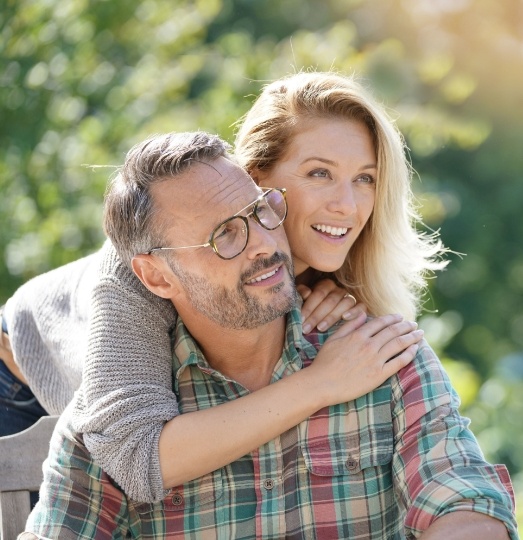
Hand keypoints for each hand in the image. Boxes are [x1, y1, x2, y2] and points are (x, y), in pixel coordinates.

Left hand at [298, 279, 365, 333]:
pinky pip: (361, 307)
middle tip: (306, 329)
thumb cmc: (314, 308)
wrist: (328, 313)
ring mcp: (350, 297)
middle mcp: (339, 290)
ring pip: (344, 304)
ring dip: (331, 317)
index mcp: (326, 284)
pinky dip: (354, 312)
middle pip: (330, 301)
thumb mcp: (305, 299)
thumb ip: (302, 293)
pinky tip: (345, 318)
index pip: (319, 294)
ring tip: (320, 328)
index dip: (309, 307)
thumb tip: (307, 293)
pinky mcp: (361, 306)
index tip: (301, 320)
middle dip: (316, 316)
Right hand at [309, 312, 423, 406]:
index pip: (380, 322)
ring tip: (419, 333)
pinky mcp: (379, 375)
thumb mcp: (333, 339)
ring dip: (411, 337)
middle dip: (406, 326)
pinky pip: (399, 362)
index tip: (400, 317)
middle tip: (414, 324)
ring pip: (399, 344)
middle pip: (393, 331)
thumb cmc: (324, 362)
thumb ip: (349, 325)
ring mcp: (375, 360)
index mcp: (357, 335)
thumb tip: (362, 314)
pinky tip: (415, 349)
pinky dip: (409, 354)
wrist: (321, 384)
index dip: (392, 318)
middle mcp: (368, 345)